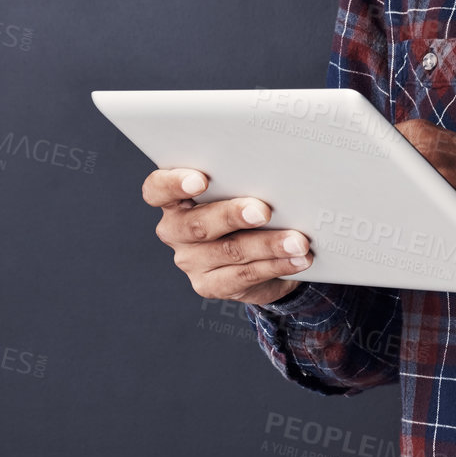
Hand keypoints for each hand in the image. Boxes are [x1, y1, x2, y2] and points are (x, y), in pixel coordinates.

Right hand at [143, 167, 313, 305]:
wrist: (256, 253)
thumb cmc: (245, 206)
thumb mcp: (239, 189)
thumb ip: (243, 180)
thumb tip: (278, 170)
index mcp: (174, 200)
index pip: (157, 190)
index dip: (174, 184)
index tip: (200, 179)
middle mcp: (176, 231)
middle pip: (197, 224)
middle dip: (232, 216)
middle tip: (263, 211)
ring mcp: (191, 262)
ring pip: (230, 252)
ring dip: (268, 245)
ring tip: (298, 241)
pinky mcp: (211, 285)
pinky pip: (246, 275)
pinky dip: (277, 265)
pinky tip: (298, 258)